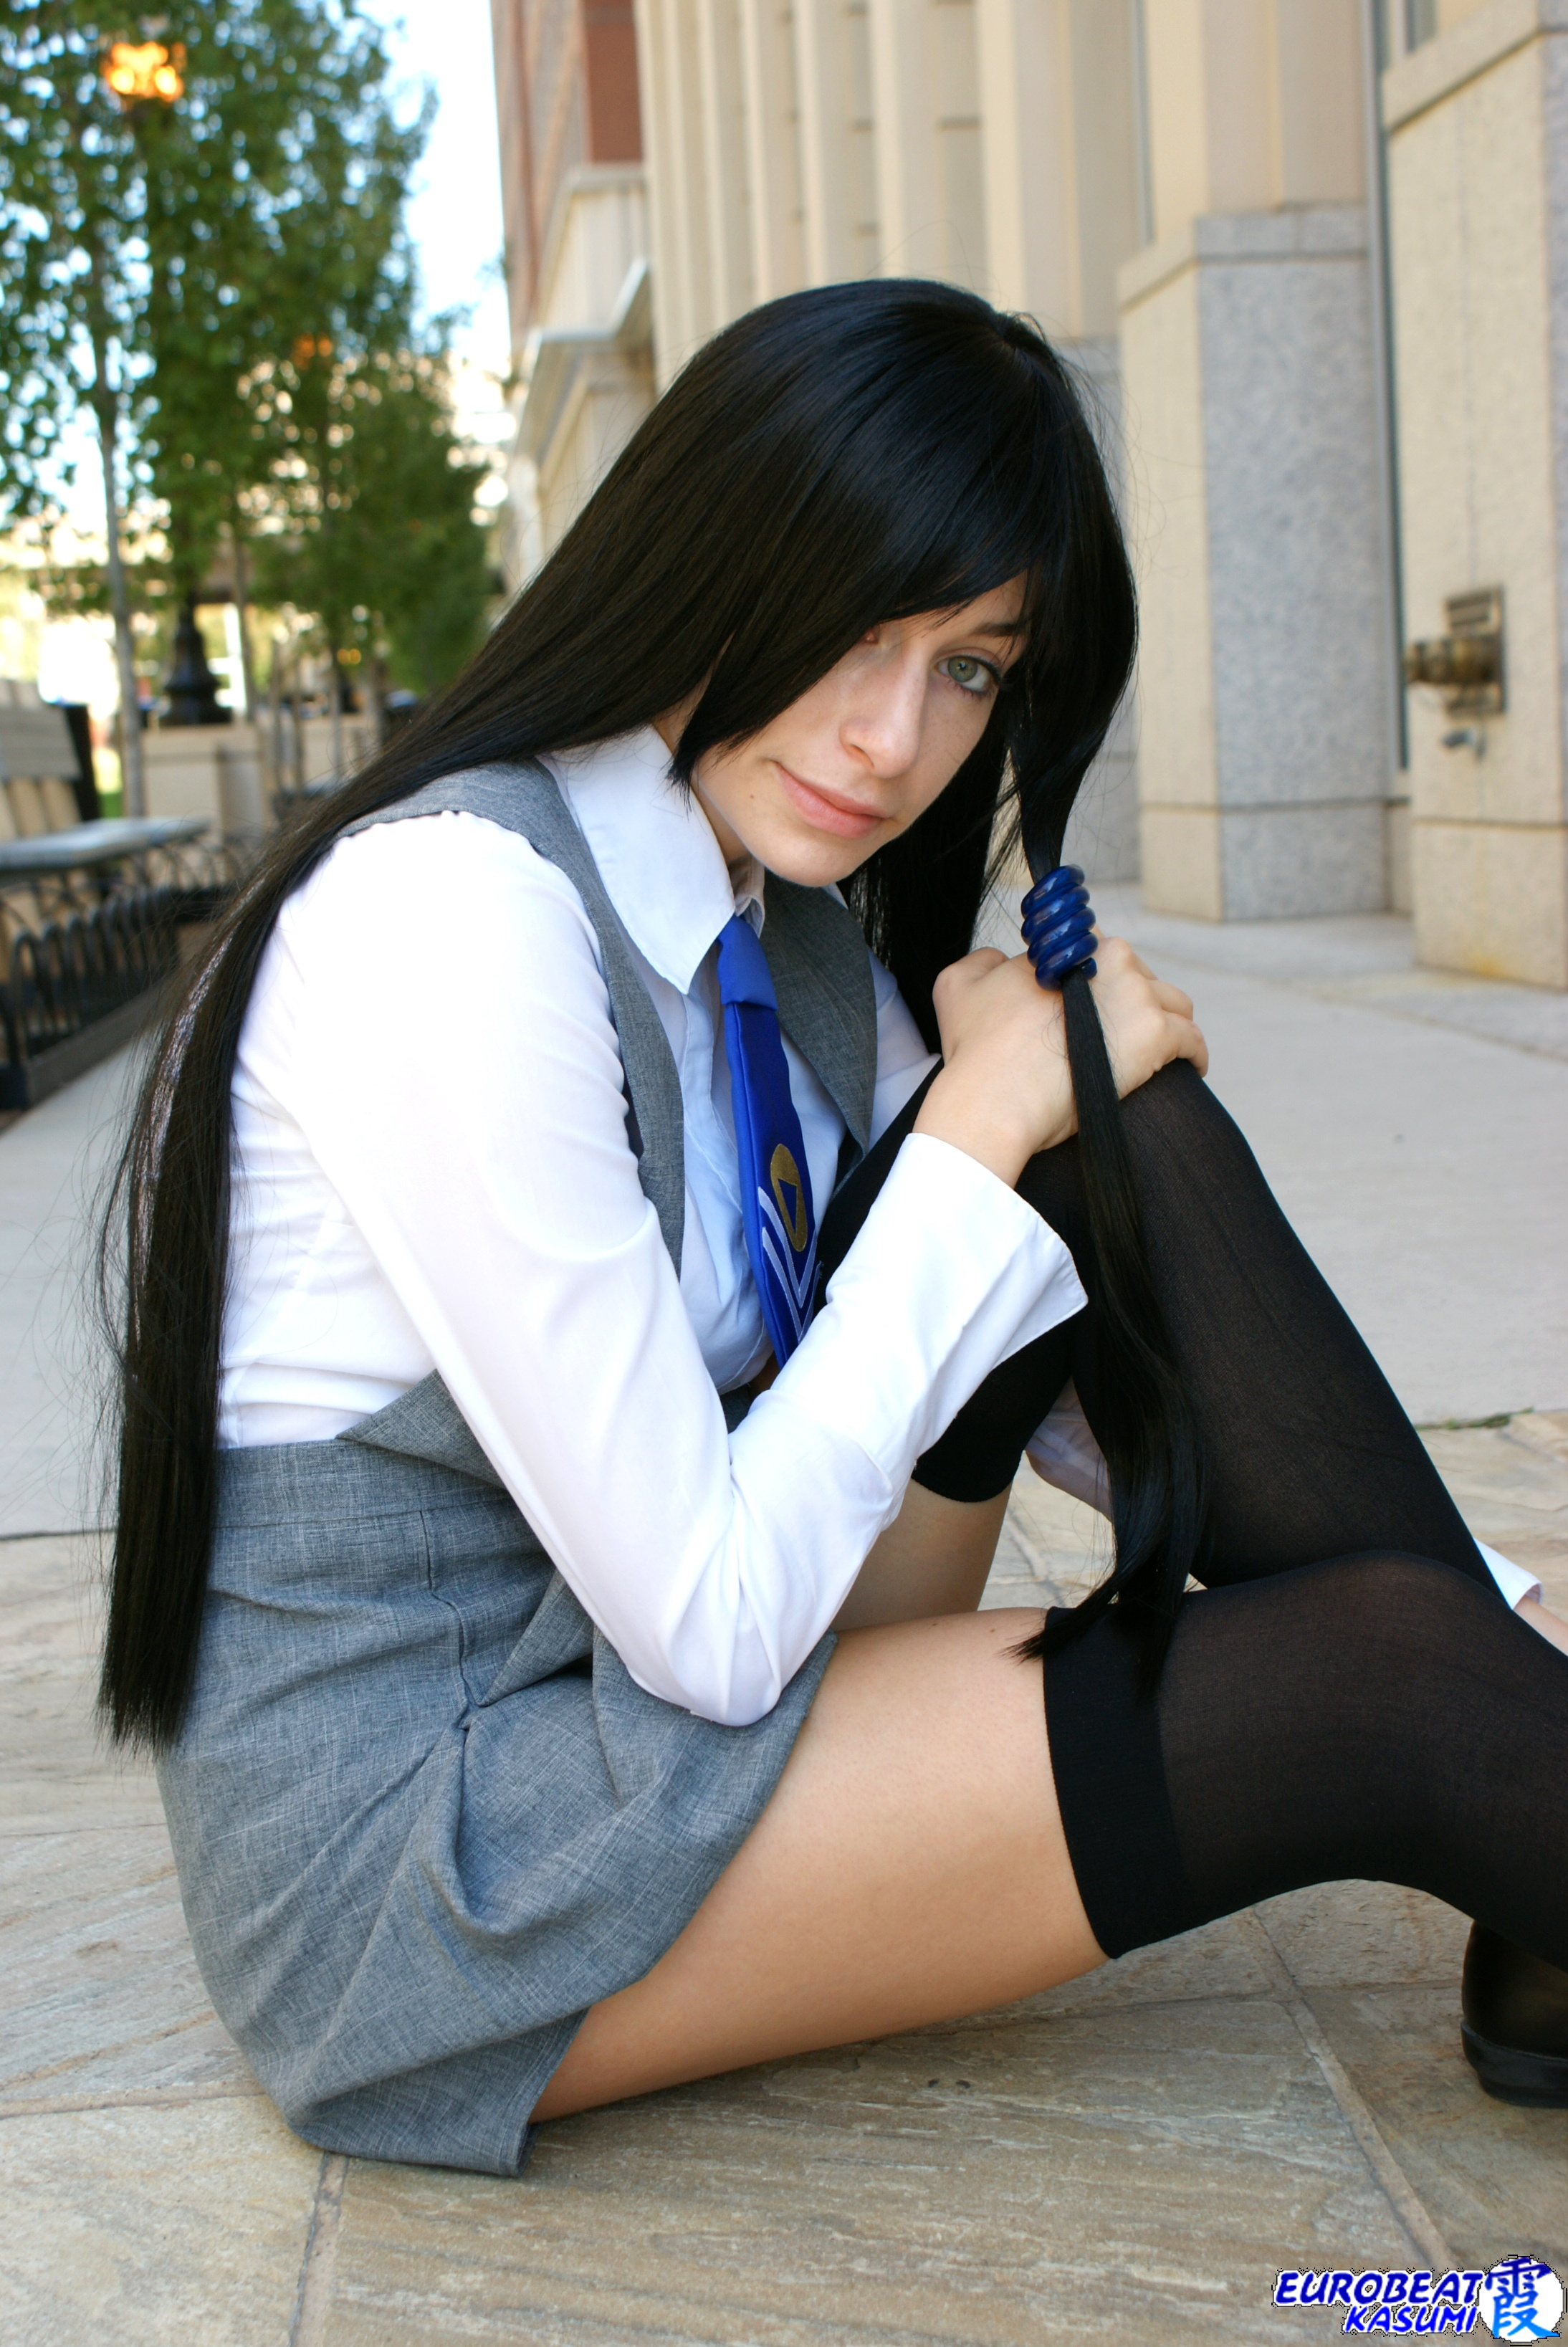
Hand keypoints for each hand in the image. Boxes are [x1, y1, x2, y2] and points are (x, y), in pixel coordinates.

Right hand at [913, 933, 1206, 1186]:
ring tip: (1155, 1049)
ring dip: (1165, 1023)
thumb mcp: (955, 986)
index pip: (1095, 948)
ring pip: (1171, 1002)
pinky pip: (1191, 1039)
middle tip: (1117, 1034)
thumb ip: (983, 961)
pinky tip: (1187, 1068)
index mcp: (1066, 947)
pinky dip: (1192, 1054)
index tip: (1092, 1004)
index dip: (1093, 977)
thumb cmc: (975, 1052)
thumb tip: (1002, 959)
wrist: (994, 1100)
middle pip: (1138, 974)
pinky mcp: (1157, 1036)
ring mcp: (1137, 997)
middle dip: (1131, 1000)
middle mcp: (1108, 961)